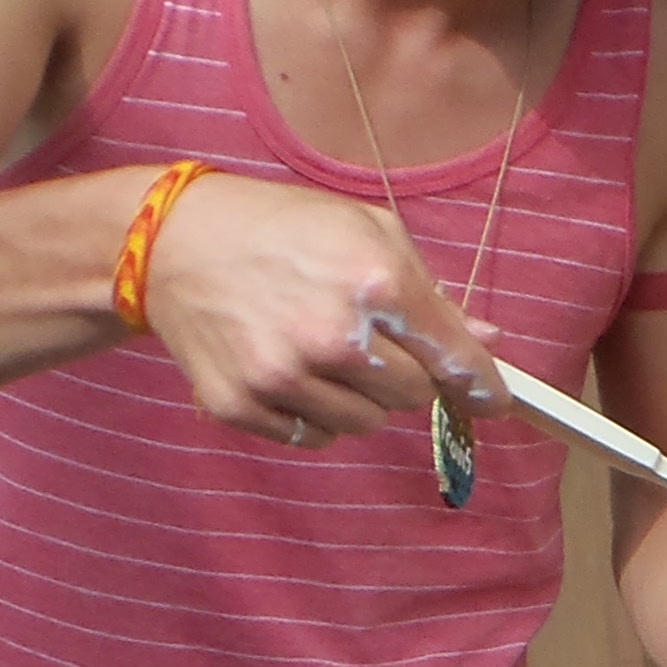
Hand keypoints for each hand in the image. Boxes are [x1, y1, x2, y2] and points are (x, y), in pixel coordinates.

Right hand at [135, 171, 497, 448]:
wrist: (173, 241)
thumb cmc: (282, 229)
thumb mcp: (368, 233)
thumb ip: (430, 293)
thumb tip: (485, 342)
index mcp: (375, 284)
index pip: (452, 359)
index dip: (481, 387)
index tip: (493, 403)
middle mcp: (332, 336)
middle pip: (413, 396)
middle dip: (407, 375)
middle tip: (374, 343)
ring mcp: (282, 376)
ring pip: (367, 424)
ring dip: (360, 397)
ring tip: (323, 349)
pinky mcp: (239, 404)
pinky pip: (313, 437)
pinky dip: (314, 413)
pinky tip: (289, 367)